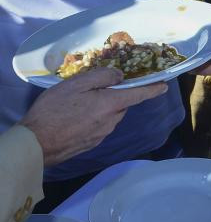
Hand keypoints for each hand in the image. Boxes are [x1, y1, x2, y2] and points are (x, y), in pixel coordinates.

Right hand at [20, 68, 166, 166]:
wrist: (35, 145)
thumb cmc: (53, 111)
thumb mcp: (76, 84)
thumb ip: (102, 77)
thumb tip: (120, 76)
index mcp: (111, 105)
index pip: (139, 95)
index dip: (153, 89)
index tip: (165, 85)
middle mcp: (111, 121)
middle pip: (121, 104)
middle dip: (114, 95)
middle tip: (93, 89)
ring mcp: (101, 135)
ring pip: (110, 115)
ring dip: (102, 107)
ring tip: (78, 104)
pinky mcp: (91, 144)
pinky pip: (100, 126)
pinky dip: (93, 119)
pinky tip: (75, 117)